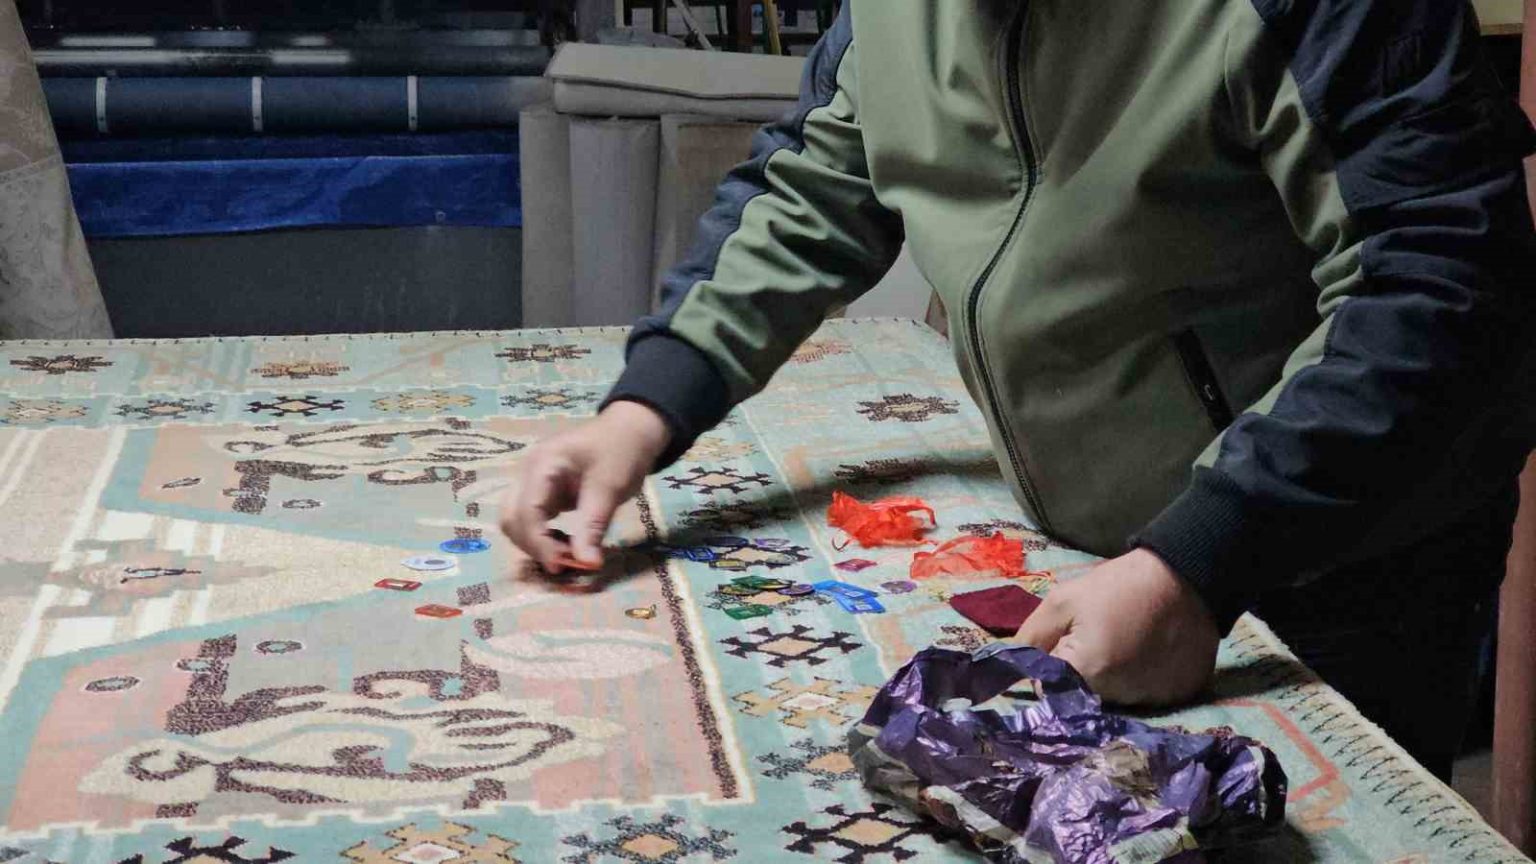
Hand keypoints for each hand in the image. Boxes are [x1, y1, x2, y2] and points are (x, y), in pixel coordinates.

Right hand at [499, 400, 671, 571]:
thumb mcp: (610, 488)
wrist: (631, 430)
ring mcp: (533, 482)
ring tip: (568, 554)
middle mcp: (528, 473)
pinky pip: (531, 520)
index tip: (561, 567)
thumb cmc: (622, 451)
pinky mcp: (543, 492)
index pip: (526, 511)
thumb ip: (594, 526)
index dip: (538, 543)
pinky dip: (543, 537)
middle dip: (533, 545)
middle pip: (511, 517)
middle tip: (566, 564)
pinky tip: (566, 543)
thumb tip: (588, 564)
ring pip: (516, 521)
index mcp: (542, 464)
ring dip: (535, 543)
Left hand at [1013, 548, 1218, 705]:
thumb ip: (1030, 640)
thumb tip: (1004, 673)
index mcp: (1088, 672)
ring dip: (1116, 679)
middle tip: (1103, 636)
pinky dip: (1146, 680)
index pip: (1051, 691)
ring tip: (1130, 641)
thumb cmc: (1118, 585)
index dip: (1054, 668)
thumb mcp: (1063, 602)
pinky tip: (1152, 652)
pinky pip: (1150, 697)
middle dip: (1085, 675)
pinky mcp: (1180, 697)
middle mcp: (1121, 696)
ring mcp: (1154, 699)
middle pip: (1085, 699)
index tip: (1070, 642)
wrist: (1186, 575)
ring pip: (1118, 700)